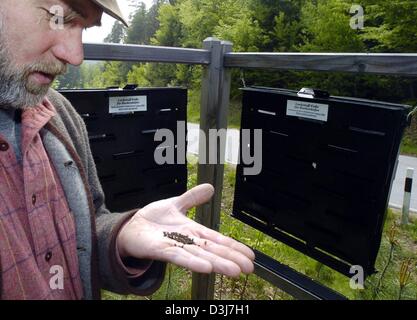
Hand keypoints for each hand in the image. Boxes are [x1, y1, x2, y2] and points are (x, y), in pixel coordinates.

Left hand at [117, 184, 254, 277]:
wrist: (130, 227)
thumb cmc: (153, 220)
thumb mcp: (176, 203)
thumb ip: (193, 198)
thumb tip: (211, 187)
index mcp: (193, 232)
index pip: (218, 240)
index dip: (234, 247)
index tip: (250, 256)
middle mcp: (188, 242)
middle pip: (213, 251)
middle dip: (232, 258)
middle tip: (250, 268)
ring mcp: (175, 247)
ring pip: (201, 257)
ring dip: (218, 264)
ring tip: (235, 271)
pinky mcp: (161, 251)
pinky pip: (179, 257)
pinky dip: (194, 263)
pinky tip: (207, 268)